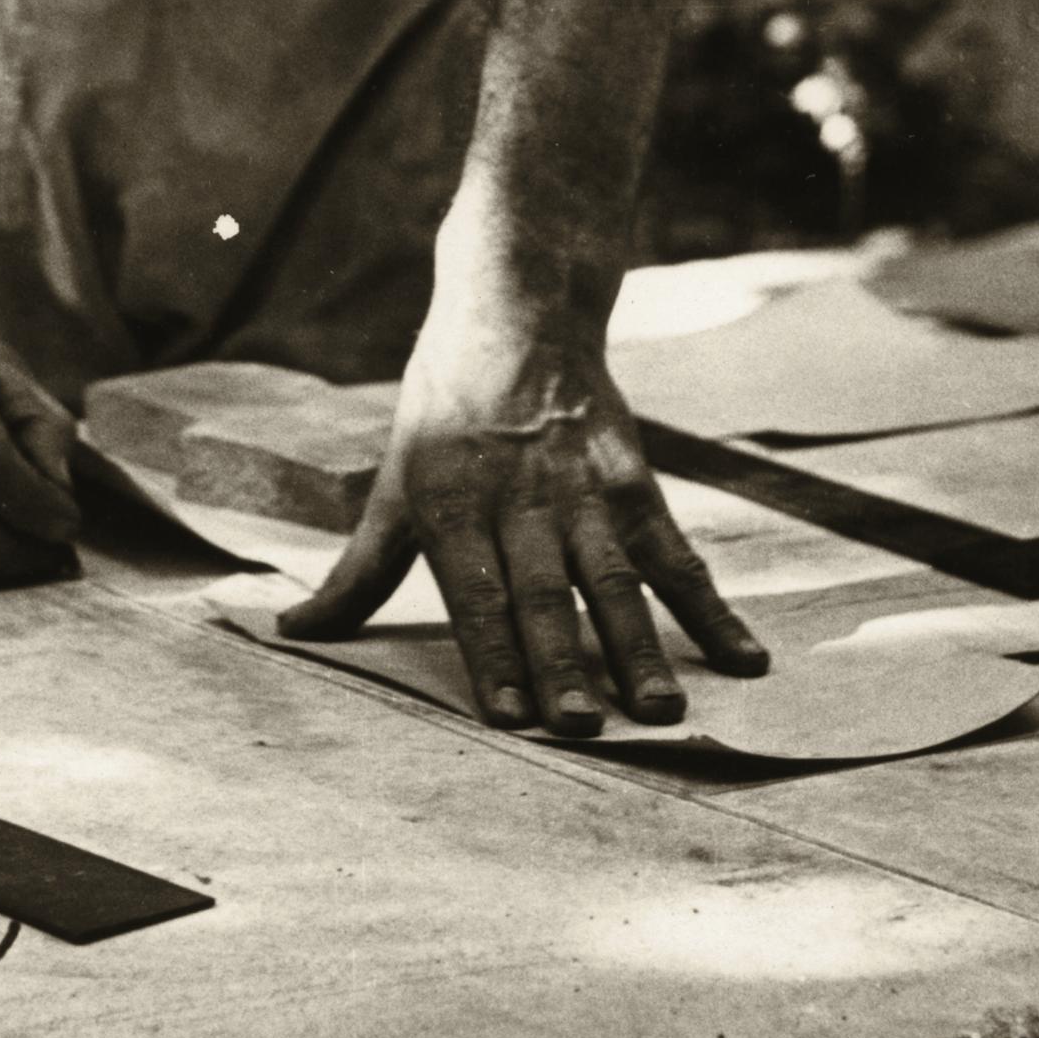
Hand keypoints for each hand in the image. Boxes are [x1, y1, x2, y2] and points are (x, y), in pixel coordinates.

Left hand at [277, 287, 764, 735]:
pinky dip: (711, 609)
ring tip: (662, 711)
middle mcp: (519, 498)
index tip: (508, 717)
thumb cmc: (444, 409)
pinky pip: (676, 554)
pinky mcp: (635, 481)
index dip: (491, 651)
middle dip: (563, 660)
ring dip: (638, 646)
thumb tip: (293, 635)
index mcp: (451, 501)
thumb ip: (359, 572)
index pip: (474, 589)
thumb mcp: (394, 480)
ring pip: (614, 579)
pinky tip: (744, 658)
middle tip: (584, 728)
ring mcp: (583, 490)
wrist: (520, 310)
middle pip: (545, 590)